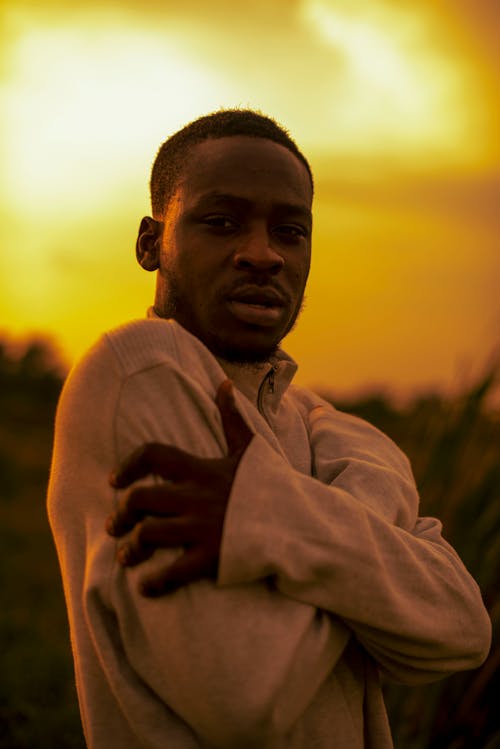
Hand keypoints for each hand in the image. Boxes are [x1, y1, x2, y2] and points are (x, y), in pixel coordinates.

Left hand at [105, 379, 252, 595]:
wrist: (301, 523)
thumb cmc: (272, 485)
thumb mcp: (251, 447)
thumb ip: (232, 416)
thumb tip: (223, 382)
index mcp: (202, 469)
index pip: (153, 454)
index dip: (127, 464)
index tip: (113, 480)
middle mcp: (197, 496)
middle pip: (141, 497)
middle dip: (122, 512)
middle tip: (115, 524)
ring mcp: (203, 527)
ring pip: (148, 534)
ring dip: (131, 547)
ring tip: (126, 555)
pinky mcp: (212, 558)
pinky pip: (172, 572)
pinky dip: (154, 583)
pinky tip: (145, 587)